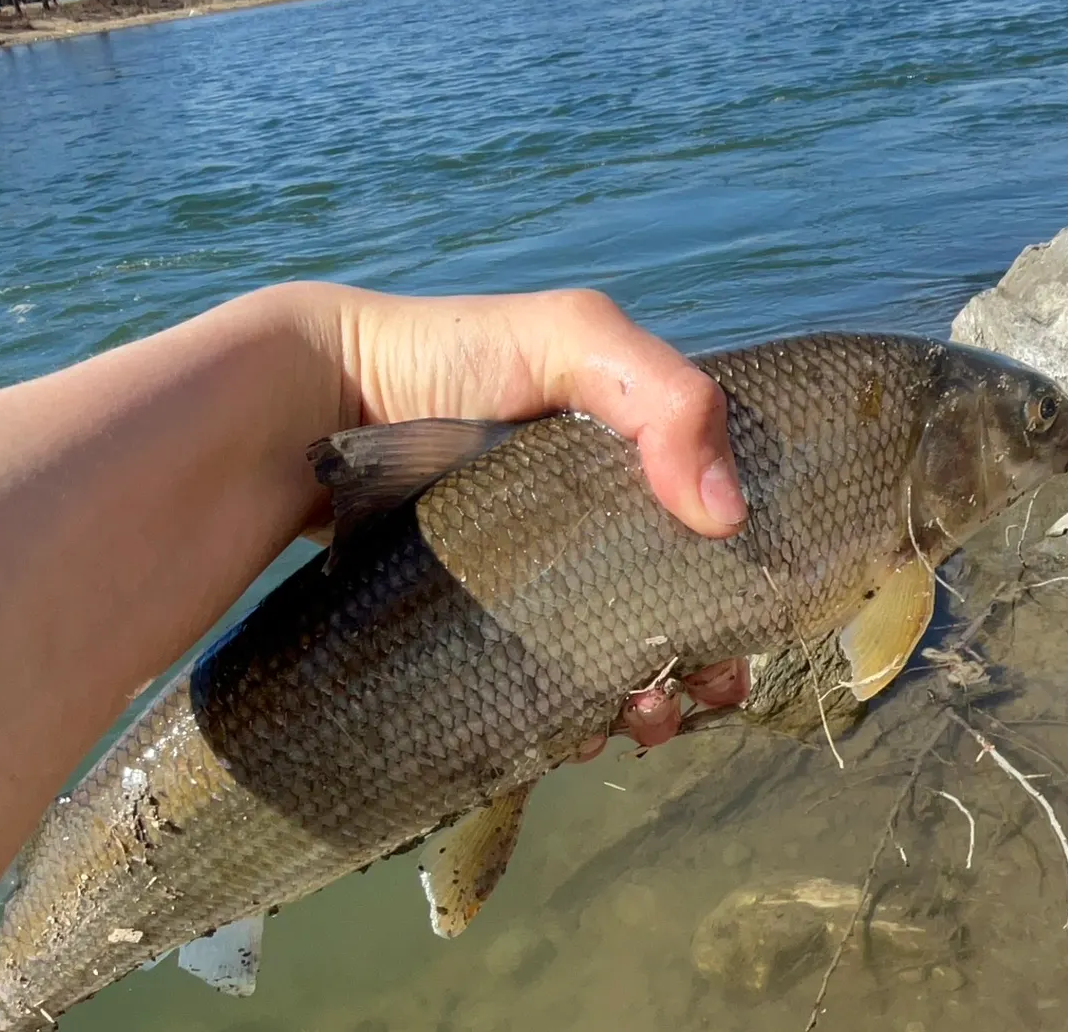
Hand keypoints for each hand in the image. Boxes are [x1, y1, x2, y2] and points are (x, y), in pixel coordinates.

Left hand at [285, 284, 751, 746]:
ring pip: (615, 656)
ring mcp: (537, 577)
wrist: (319, 406)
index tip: (748, 629)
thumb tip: (727, 512)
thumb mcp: (572, 336)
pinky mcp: (484, 622)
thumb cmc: (452, 355)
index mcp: (629, 457)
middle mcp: (593, 520)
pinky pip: (543, 685)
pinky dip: (575, 717)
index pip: (713, 526)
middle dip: (702, 655)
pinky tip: (577, 730)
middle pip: (675, 604)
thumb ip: (664, 395)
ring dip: (648, 698)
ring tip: (638, 718)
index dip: (741, 576)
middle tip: (699, 688)